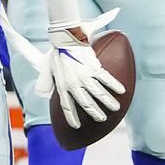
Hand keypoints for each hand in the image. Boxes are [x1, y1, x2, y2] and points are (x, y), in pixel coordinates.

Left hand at [34, 12, 125, 128]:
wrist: (64, 38)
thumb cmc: (55, 51)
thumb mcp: (46, 69)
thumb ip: (45, 82)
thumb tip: (43, 93)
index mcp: (62, 85)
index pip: (67, 106)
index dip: (72, 118)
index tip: (76, 127)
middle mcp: (74, 84)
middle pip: (86, 104)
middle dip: (95, 113)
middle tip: (101, 119)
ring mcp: (84, 77)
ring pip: (99, 94)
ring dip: (108, 103)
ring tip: (115, 108)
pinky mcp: (94, 67)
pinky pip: (106, 79)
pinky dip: (114, 86)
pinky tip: (121, 91)